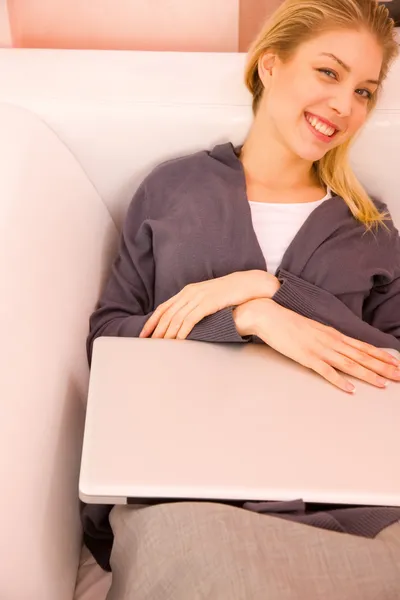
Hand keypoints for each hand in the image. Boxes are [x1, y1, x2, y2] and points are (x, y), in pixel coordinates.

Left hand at [139, 270, 279, 339]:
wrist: (248, 285)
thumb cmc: (230, 294)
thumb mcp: (208, 297)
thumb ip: (196, 306)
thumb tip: (185, 321)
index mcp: (188, 291)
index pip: (164, 307)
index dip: (152, 321)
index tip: (144, 334)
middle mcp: (190, 292)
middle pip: (167, 314)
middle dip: (156, 330)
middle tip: (148, 344)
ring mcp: (198, 297)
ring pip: (176, 318)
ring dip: (167, 334)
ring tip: (160, 346)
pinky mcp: (208, 303)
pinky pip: (190, 319)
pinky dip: (182, 331)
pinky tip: (178, 341)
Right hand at [233, 298, 399, 392]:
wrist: (269, 315)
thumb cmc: (289, 323)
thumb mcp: (314, 329)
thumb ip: (328, 338)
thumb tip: (340, 346)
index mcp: (333, 334)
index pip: (362, 347)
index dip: (381, 356)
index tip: (396, 363)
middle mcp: (331, 341)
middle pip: (361, 356)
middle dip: (382, 367)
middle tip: (399, 376)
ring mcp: (319, 349)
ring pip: (349, 364)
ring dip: (368, 374)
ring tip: (383, 384)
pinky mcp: (306, 357)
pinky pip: (326, 371)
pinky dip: (339, 380)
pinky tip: (350, 388)